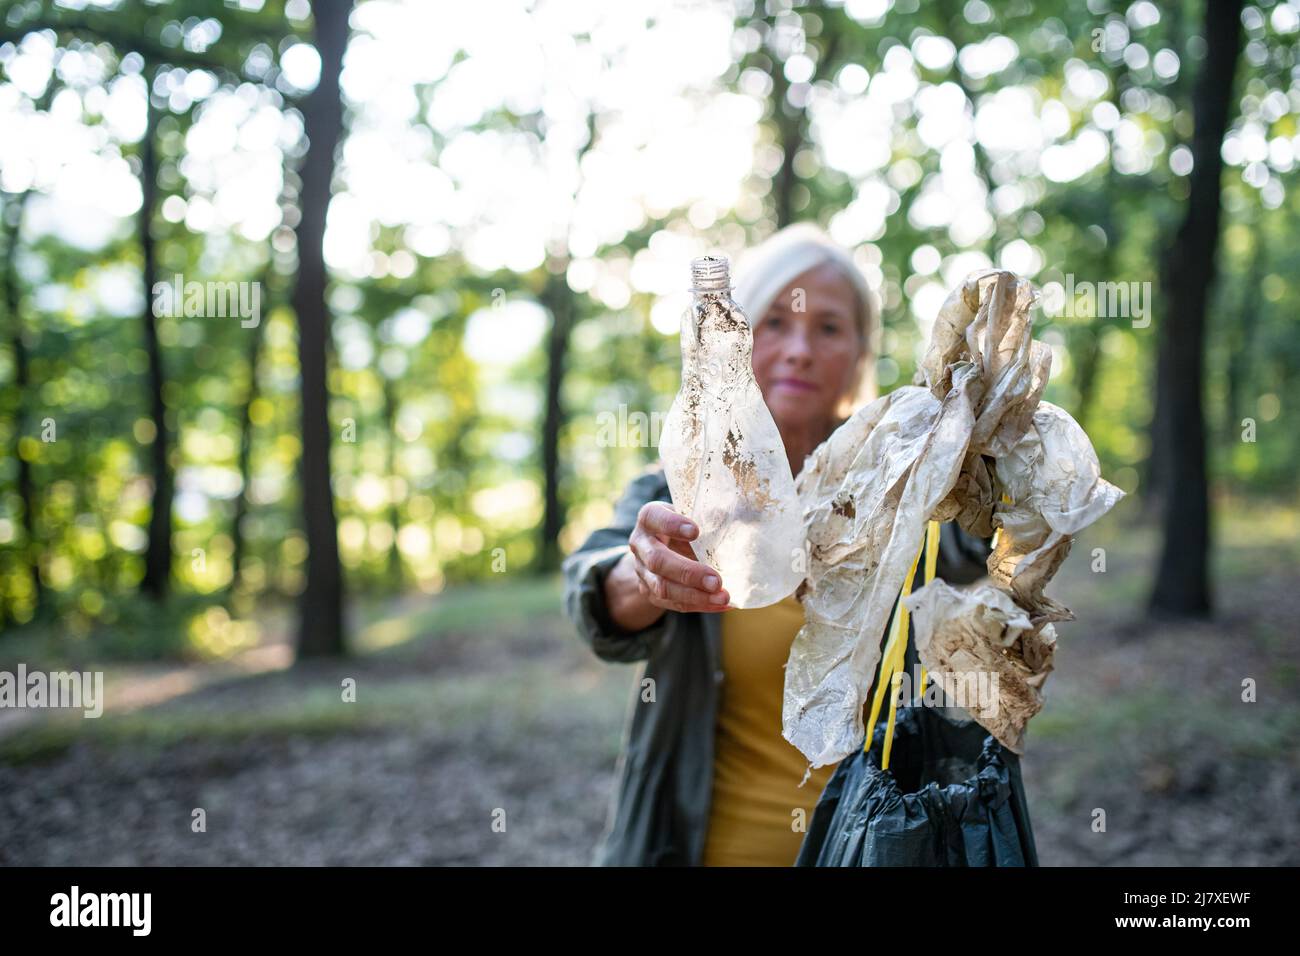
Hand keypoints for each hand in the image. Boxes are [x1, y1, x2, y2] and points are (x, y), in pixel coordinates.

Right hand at [603, 503, 732, 631]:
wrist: (660, 547)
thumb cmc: (682, 525)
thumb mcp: (691, 514)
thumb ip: (709, 516)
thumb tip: (736, 521)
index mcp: (649, 519)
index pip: (653, 518)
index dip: (671, 525)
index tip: (696, 531)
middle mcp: (640, 545)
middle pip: (657, 561)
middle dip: (688, 572)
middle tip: (716, 580)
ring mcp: (642, 571)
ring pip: (663, 587)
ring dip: (695, 595)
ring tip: (722, 597)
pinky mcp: (651, 593)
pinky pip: (674, 603)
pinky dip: (699, 605)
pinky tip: (720, 604)